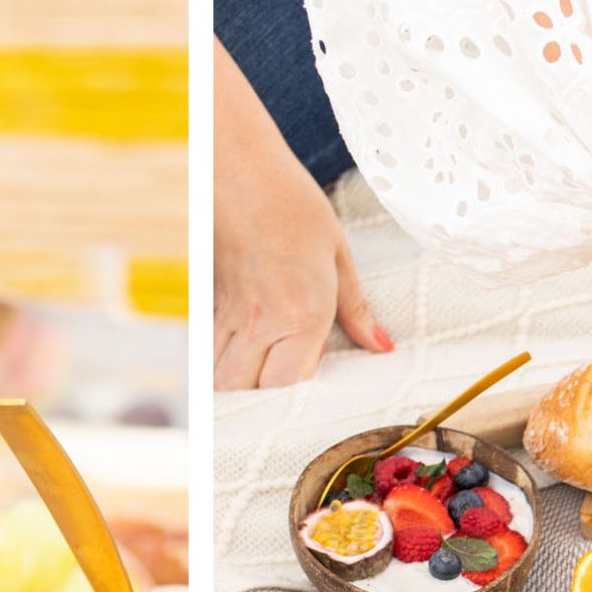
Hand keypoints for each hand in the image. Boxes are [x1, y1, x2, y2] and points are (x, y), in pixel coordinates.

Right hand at [213, 39, 389, 388]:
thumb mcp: (337, 253)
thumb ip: (357, 309)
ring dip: (239, 399)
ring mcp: (230, 319)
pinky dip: (220, 375)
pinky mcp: (210, 309)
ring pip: (223, 384)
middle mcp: (261, 324)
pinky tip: (237, 377)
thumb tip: (382, 347)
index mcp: (301, 314)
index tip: (313, 419)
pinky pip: (209, 358)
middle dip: (264, 416)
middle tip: (285, 422)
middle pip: (251, 397)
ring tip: (258, 409)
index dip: (299, 412)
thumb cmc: (293, 205)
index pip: (292, 390)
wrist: (237, 168)